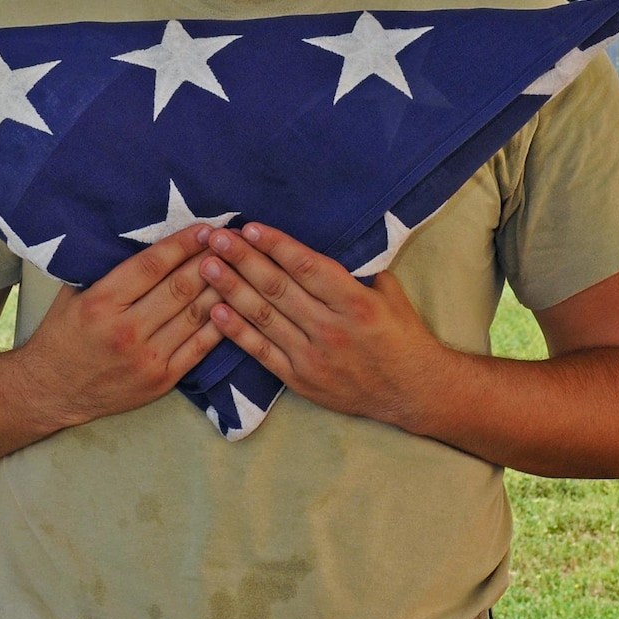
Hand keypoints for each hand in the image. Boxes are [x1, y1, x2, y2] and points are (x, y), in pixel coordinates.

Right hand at [19, 224, 225, 432]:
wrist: (52, 392)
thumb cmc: (62, 336)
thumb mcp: (72, 295)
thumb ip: (104, 268)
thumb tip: (143, 238)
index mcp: (102, 302)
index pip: (153, 266)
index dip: (183, 244)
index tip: (206, 228)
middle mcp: (126, 330)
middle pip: (180, 288)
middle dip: (210, 260)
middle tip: (232, 241)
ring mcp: (148, 358)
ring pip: (196, 315)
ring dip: (222, 288)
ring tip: (240, 267)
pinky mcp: (162, 380)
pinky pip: (200, 347)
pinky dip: (221, 323)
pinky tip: (235, 304)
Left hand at [196, 221, 446, 429]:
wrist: (412, 391)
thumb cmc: (401, 335)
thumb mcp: (389, 294)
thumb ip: (354, 272)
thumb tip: (317, 247)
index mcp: (355, 302)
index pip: (306, 266)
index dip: (275, 245)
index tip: (250, 227)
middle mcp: (330, 328)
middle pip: (277, 287)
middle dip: (243, 259)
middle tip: (216, 238)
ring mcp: (312, 356)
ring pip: (263, 316)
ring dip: (231, 289)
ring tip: (206, 266)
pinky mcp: (299, 379)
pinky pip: (261, 352)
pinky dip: (237, 331)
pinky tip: (215, 311)